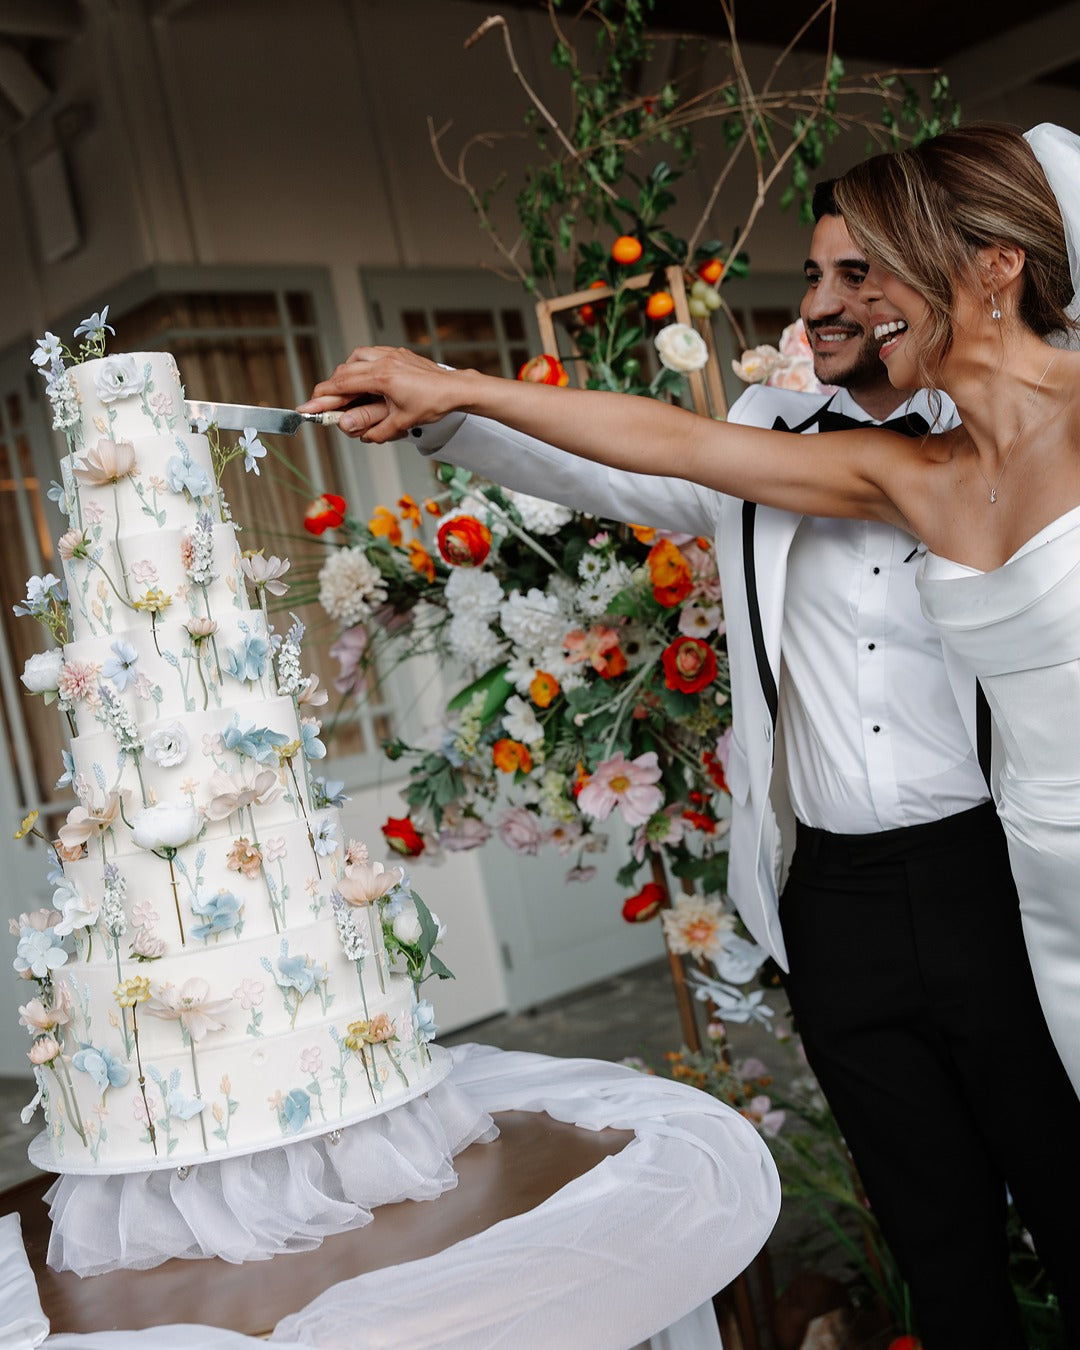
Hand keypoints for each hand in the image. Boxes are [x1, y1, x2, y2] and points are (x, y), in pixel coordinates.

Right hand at [299, 346, 468, 441]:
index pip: (342, 384)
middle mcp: (383, 362)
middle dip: (332, 387)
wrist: (455, 389)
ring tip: (347, 389)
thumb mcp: (402, 424)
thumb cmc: (432, 404)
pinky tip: (365, 376)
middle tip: (326, 401)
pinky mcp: (399, 353)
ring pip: (356, 357)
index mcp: (381, 378)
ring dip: (347, 372)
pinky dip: (362, 364)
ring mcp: (391, 355)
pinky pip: (372, 354)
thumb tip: (357, 434)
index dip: (323, 395)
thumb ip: (375, 430)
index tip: (310, 404)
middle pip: (345, 370)